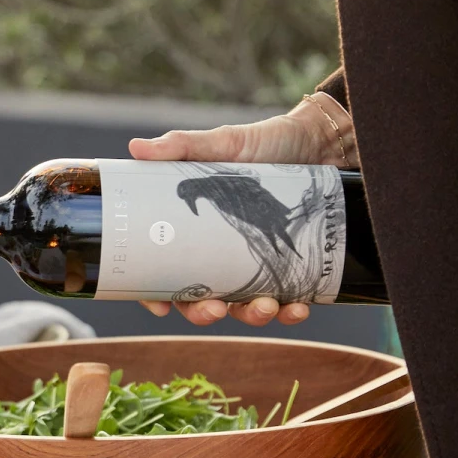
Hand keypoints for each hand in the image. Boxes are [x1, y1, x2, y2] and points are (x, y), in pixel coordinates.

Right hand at [127, 95, 354, 326]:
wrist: (320, 141)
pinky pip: (289, 302)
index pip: (165, 269)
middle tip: (214, 308)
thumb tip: (137, 148)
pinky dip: (291, 311)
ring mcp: (256, 264)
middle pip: (201, 299)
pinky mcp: (293, 268)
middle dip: (203, 313)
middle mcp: (222, 253)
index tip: (159, 306)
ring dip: (250, 316)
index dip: (154, 293)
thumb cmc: (266, 143)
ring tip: (266, 305)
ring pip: (244, 307)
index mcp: (197, 230)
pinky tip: (297, 307)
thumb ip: (182, 147)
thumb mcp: (224, 143)